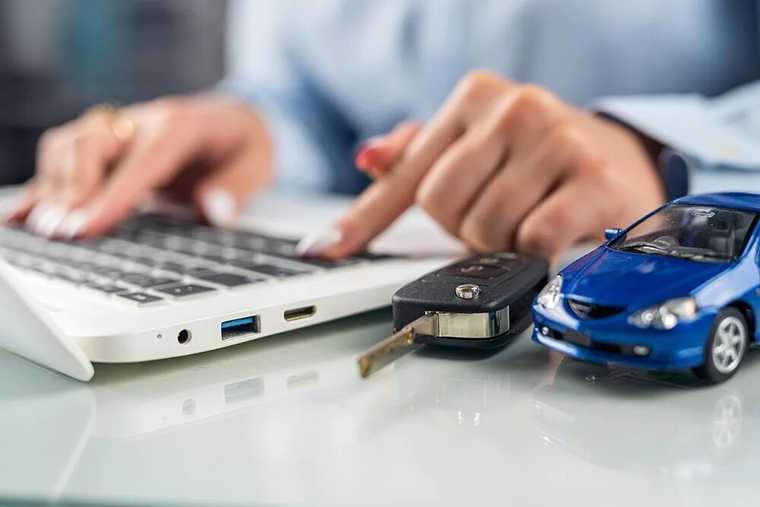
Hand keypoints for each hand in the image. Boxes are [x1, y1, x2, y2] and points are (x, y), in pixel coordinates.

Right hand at [8, 95, 272, 237]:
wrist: (235, 119)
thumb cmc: (243, 146)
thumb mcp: (257, 167)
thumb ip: (236, 189)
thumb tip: (213, 209)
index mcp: (181, 126)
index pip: (141, 162)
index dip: (111, 196)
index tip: (85, 228)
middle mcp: (142, 122)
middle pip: (92, 144)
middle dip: (74, 190)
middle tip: (63, 234)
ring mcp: (119, 131)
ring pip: (69, 145)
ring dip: (55, 186)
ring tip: (48, 229)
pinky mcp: (107, 147)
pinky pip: (65, 162)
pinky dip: (42, 187)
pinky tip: (20, 215)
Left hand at [302, 71, 664, 260]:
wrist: (622, 164)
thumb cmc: (537, 162)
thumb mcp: (476, 150)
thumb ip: (421, 155)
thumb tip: (368, 157)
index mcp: (474, 98)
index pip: (406, 173)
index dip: (365, 219)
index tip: (327, 249)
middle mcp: (513, 108)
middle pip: (441, 204)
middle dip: (463, 229)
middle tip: (497, 219)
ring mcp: (554, 138)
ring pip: (484, 228)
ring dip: (502, 242)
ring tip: (527, 221)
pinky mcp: (592, 177)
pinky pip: (533, 239)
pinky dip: (536, 251)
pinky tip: (553, 233)